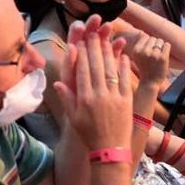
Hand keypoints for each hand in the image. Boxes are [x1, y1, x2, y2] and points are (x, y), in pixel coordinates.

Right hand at [52, 27, 132, 150]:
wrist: (110, 150)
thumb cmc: (89, 135)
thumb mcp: (73, 118)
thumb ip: (67, 98)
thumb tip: (58, 82)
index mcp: (84, 98)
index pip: (82, 71)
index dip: (81, 54)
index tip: (80, 42)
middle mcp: (99, 95)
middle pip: (96, 66)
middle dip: (94, 48)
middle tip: (92, 34)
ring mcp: (114, 97)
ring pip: (110, 70)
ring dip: (108, 53)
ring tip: (106, 39)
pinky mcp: (126, 100)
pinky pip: (124, 80)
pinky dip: (123, 66)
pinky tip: (122, 55)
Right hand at [123, 32, 170, 84]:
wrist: (150, 83)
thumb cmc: (144, 68)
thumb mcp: (137, 57)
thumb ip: (139, 45)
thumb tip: (143, 33)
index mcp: (136, 50)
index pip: (145, 36)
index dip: (148, 42)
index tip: (148, 50)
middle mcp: (144, 51)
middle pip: (153, 38)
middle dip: (155, 44)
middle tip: (154, 54)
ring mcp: (154, 55)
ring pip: (160, 41)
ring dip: (161, 46)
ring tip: (158, 55)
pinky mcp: (163, 58)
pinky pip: (167, 45)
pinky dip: (167, 48)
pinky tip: (164, 55)